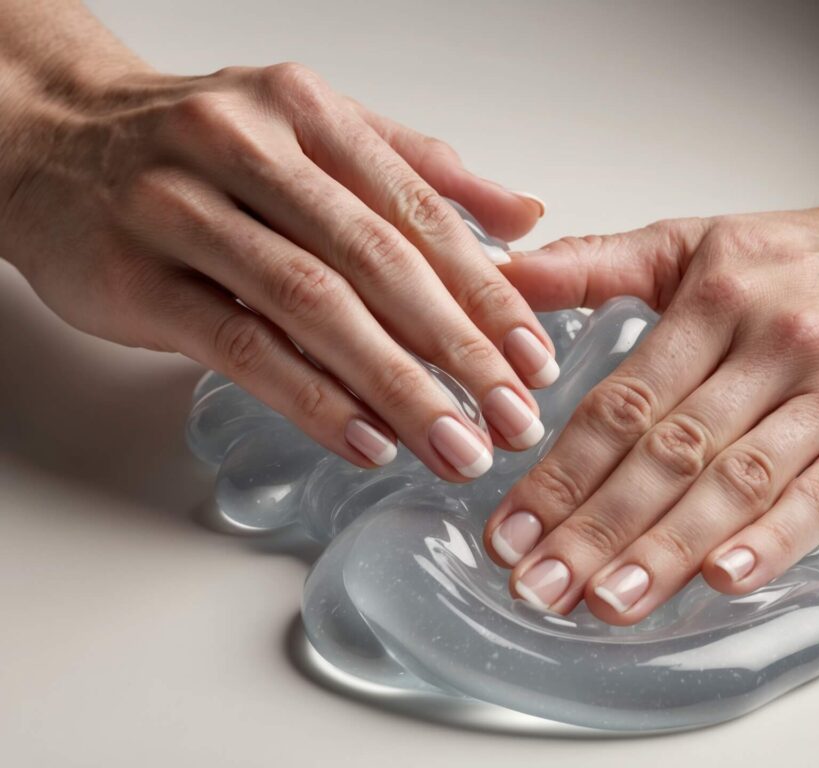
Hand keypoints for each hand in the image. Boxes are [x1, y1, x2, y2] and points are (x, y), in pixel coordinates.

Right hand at [0, 62, 554, 479]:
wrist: (44, 136)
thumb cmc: (194, 143)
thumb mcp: (311, 129)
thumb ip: (421, 169)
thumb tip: (523, 215)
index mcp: (307, 112)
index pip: (418, 211)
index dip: (485, 291)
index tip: (535, 358)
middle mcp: (248, 147)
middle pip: (376, 262)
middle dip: (457, 349)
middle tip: (511, 417)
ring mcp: (184, 209)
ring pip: (313, 307)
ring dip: (396, 386)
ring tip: (454, 445)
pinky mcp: (137, 276)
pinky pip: (240, 345)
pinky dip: (312, 397)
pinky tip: (366, 438)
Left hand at [484, 185, 818, 622]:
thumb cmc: (803, 257)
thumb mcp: (692, 242)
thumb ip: (594, 263)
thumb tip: (504, 276)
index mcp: (713, 300)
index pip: (622, 402)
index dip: (559, 472)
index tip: (510, 531)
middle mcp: (769, 346)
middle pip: (668, 451)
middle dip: (594, 527)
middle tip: (537, 584)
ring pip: (737, 481)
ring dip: (667, 550)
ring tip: (606, 602)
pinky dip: (773, 541)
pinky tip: (721, 580)